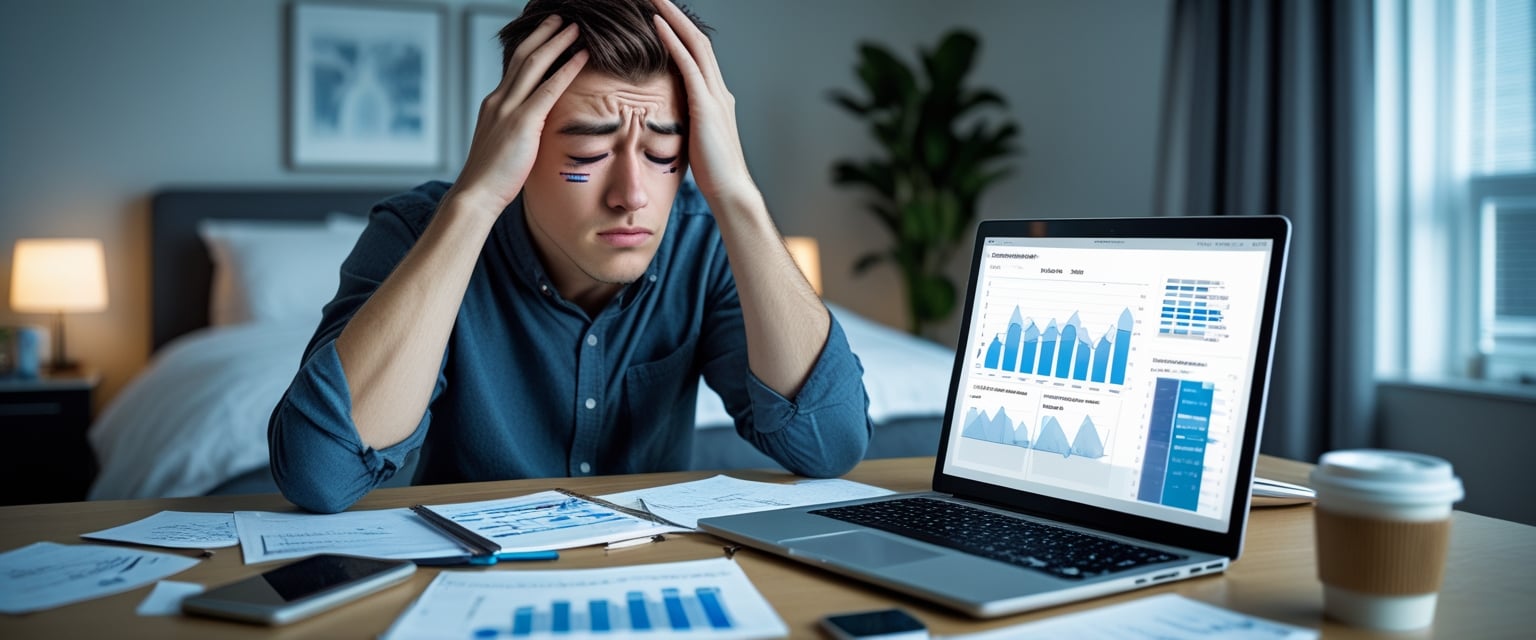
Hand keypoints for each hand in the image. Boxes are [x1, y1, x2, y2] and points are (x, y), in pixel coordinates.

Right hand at [450, 17, 588, 213]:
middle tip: (560, 19)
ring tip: (575, 28)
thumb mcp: (504, 146)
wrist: (476, 195)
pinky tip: (581, 56)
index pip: (514, 67)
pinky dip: (567, 69)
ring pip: (535, 64)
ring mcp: (508, 109)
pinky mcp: (522, 123)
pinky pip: (549, 88)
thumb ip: (518, 131)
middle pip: (523, 56)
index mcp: (494, 104)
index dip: (532, 48)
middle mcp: (499, 100)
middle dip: (544, 34)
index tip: (547, 35)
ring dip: (557, 42)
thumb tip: (536, 129)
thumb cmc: (492, 179)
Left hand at [649, 0, 757, 206]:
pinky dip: (672, 41)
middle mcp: (719, 90)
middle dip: (676, 14)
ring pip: (694, 44)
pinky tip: (656, 24)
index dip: (681, 31)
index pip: (698, 54)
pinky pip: (687, 65)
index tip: (661, 14)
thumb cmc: (711, 173)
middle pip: (697, 39)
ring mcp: (715, 95)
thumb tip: (669, 118)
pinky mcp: (706, 105)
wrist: (731, 191)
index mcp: (716, 97)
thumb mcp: (695, 140)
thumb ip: (686, 121)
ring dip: (672, 17)